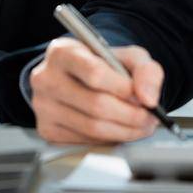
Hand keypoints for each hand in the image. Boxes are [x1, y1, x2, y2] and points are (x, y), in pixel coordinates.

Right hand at [29, 37, 162, 143]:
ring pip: (92, 128)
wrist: (79, 78)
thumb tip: (148, 98)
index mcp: (62, 51)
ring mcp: (43, 106)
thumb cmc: (102, 65)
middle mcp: (45, 78)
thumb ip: (145, 70)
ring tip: (140, 125)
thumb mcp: (127, 56)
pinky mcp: (46, 129)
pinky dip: (108, 139)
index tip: (142, 96)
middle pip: (96, 105)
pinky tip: (118, 130)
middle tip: (149, 117)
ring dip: (125, 131)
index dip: (123, 88)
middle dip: (131, 115)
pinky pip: (85, 141)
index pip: (94, 73)